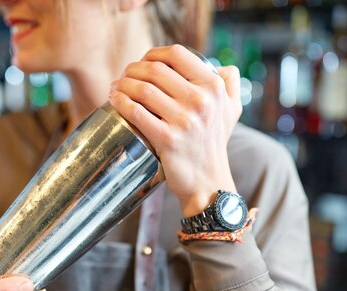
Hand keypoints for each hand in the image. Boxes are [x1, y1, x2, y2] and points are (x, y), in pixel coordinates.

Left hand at [108, 44, 242, 216]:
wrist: (207, 181)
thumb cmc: (213, 144)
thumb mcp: (232, 110)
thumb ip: (230, 84)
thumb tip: (220, 66)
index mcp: (213, 88)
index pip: (177, 55)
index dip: (153, 53)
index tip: (143, 61)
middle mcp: (201, 101)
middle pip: (155, 70)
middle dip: (133, 69)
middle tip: (124, 76)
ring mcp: (184, 121)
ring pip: (143, 89)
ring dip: (122, 84)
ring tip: (115, 87)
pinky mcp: (167, 140)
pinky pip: (137, 112)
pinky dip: (121, 102)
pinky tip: (114, 99)